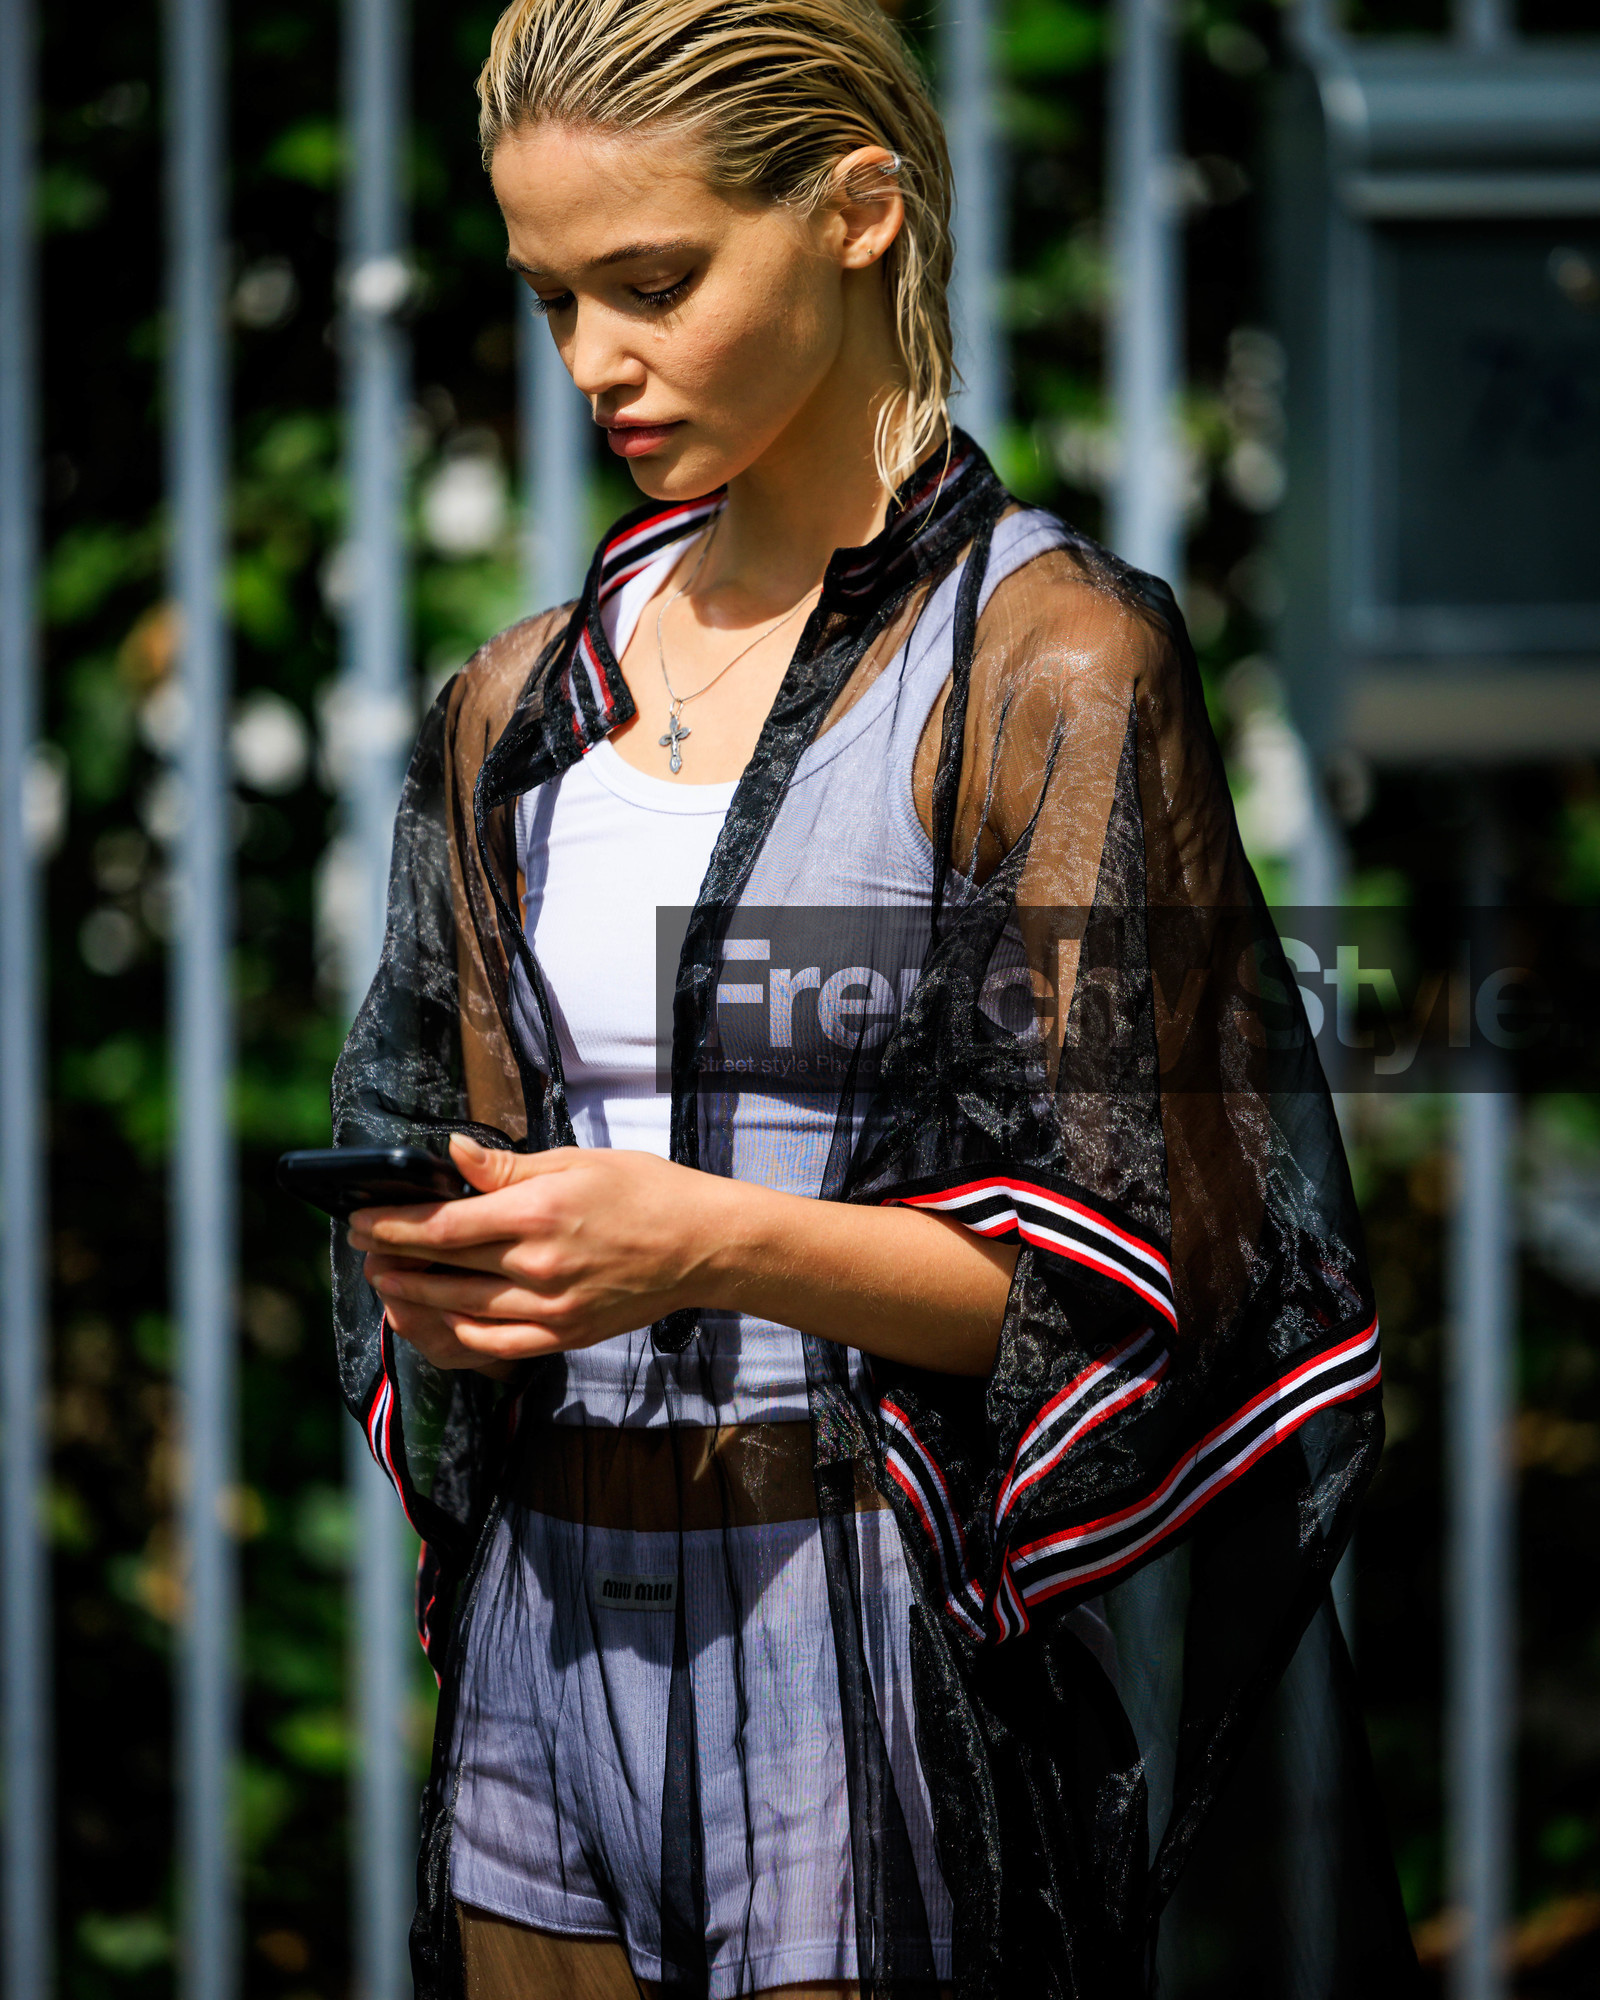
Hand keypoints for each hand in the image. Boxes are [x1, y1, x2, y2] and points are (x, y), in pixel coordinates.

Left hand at [348, 1134, 735, 1374]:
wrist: (702, 1244)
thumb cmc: (645, 1192)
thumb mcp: (576, 1161)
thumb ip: (506, 1167)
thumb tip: (450, 1154)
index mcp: (538, 1211)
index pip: (443, 1226)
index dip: (392, 1224)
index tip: (361, 1218)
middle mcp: (539, 1264)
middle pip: (443, 1268)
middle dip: (391, 1257)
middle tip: (361, 1247)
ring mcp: (552, 1306)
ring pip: (461, 1309)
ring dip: (413, 1298)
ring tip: (385, 1282)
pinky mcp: (566, 1334)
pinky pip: (496, 1343)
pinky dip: (457, 1333)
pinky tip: (436, 1319)